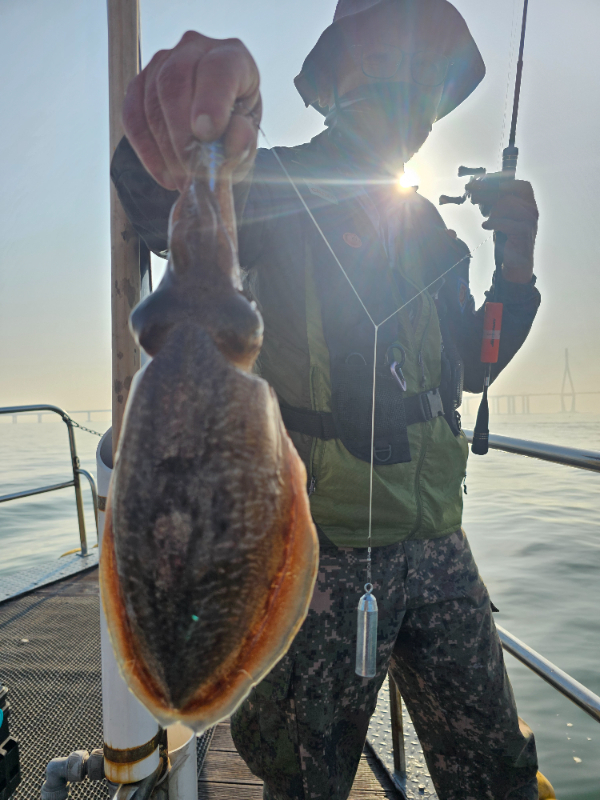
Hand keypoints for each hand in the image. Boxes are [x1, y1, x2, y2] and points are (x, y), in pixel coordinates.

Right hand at [122, 31, 261, 189]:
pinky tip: (165, 175)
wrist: (217, 128)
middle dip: (181, 133)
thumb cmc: (236, 129)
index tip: (207, 135)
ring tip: (183, 180)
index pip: (217, 68)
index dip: (210, 101)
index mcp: (232, 56)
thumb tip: (233, 143)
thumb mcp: (249, 138)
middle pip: (174, 82)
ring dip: (165, 149)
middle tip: (191, 172)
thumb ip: (245, 140)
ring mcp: (161, 63)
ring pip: (151, 102)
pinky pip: (132, 117)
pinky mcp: (138, 84)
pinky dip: (147, 151)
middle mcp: (194, 49)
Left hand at [477, 180, 538, 283]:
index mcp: (529, 204)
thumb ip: (496, 203)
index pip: (520, 185)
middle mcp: (532, 210)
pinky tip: (486, 226)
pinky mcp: (523, 233)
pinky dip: (492, 223)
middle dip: (487, 192)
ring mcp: (529, 221)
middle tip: (470, 191)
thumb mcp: (502, 217)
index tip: (483, 181)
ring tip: (485, 216)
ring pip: (506, 205)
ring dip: (491, 210)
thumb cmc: (508, 238)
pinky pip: (504, 222)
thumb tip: (476, 188)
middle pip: (508, 194)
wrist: (517, 263)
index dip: (502, 181)